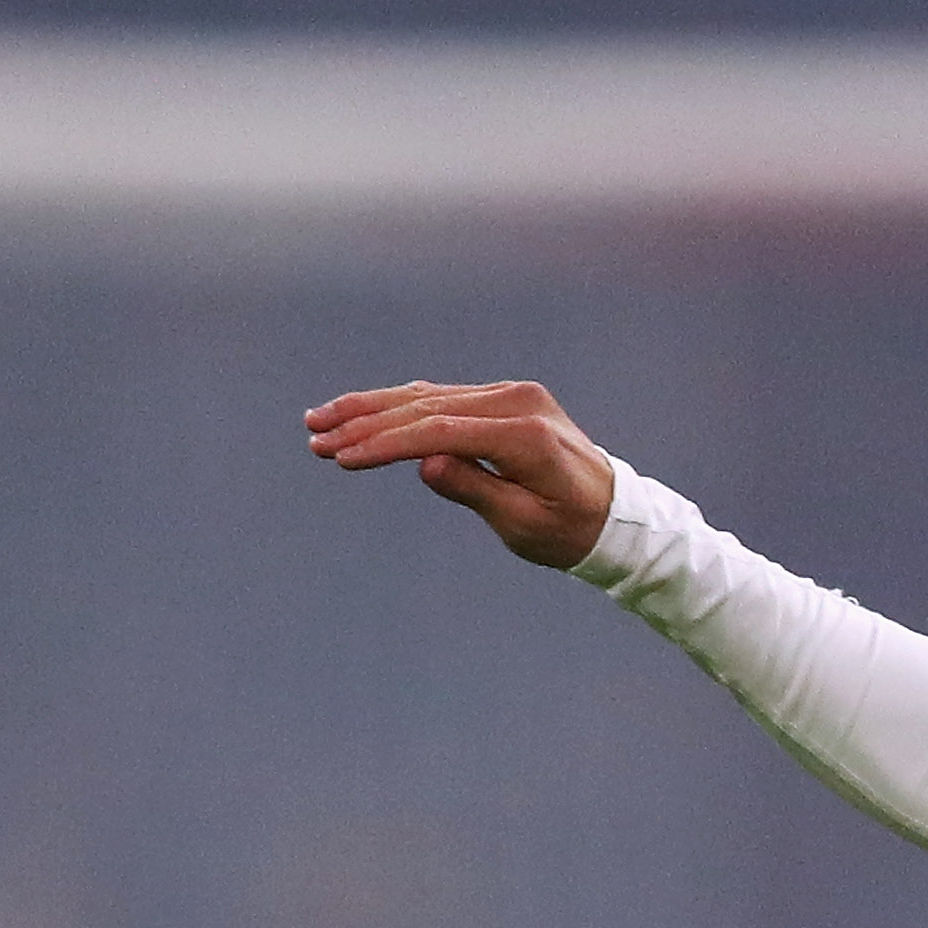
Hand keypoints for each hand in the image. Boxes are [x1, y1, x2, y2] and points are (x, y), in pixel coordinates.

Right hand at [303, 376, 621, 568]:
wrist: (614, 514)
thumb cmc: (571, 532)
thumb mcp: (525, 525)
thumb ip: (477, 491)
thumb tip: (425, 463)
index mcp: (526, 435)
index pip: (440, 430)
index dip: (386, 443)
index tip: (342, 456)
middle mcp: (518, 402)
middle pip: (426, 405)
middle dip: (365, 421)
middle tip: (313, 435)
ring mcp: (511, 394)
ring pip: (427, 396)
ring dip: (372, 408)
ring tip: (321, 421)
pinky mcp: (504, 398)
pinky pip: (442, 398)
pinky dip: (400, 407)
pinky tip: (361, 413)